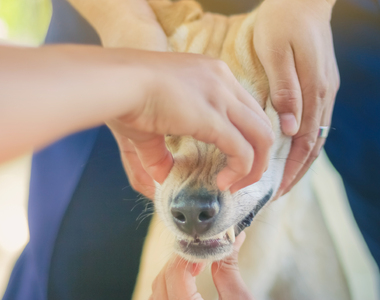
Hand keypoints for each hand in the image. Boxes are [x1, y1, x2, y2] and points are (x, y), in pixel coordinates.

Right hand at [107, 51, 273, 196]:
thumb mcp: (148, 127)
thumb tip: (160, 180)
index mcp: (212, 75)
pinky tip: (223, 183)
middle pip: (261, 121)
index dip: (247, 137)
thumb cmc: (124, 98)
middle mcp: (223, 80)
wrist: (114, 81)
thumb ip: (158, 154)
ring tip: (236, 185)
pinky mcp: (213, 116)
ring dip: (255, 166)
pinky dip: (240, 171)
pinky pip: (242, 150)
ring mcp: (221, 96)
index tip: (233, 160)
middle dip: (259, 155)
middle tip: (241, 179)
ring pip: (261, 136)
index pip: (246, 107)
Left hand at [150, 232, 253, 299]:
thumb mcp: (240, 298)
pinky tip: (184, 285)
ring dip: (170, 275)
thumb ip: (229, 269)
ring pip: (156, 292)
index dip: (188, 255)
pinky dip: (166, 289)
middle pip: (162, 280)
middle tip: (201, 259)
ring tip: (193, 271)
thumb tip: (233, 237)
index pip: (175, 273)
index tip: (204, 251)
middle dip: (179, 263)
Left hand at [253, 0, 338, 196]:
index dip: (290, 168)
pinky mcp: (322, 84)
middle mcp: (324, 95)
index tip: (276, 190)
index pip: (304, 142)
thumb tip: (291, 130)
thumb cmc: (284, 22)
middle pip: (314, 145)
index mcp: (314, 91)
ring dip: (301, 160)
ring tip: (284, 178)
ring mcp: (326, 90)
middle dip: (296, 172)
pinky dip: (305, 142)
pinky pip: (316, 121)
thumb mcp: (276, 53)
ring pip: (316, 135)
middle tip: (278, 193)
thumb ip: (285, 91)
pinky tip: (293, 148)